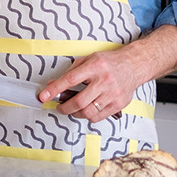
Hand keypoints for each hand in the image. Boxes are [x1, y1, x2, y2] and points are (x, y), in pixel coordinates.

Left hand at [37, 24, 176, 121]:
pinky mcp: (118, 104)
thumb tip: (53, 84)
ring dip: (76, 113)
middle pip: (79, 101)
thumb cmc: (109, 62)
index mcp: (94, 66)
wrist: (133, 66)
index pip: (70, 79)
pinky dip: (88, 116)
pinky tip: (86, 110)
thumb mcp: (88, 59)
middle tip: (59, 107)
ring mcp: (112, 94)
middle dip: (64, 107)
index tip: (44, 96)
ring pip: (88, 112)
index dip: (54, 89)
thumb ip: (71, 72)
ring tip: (73, 109)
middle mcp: (104, 81)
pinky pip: (99, 117)